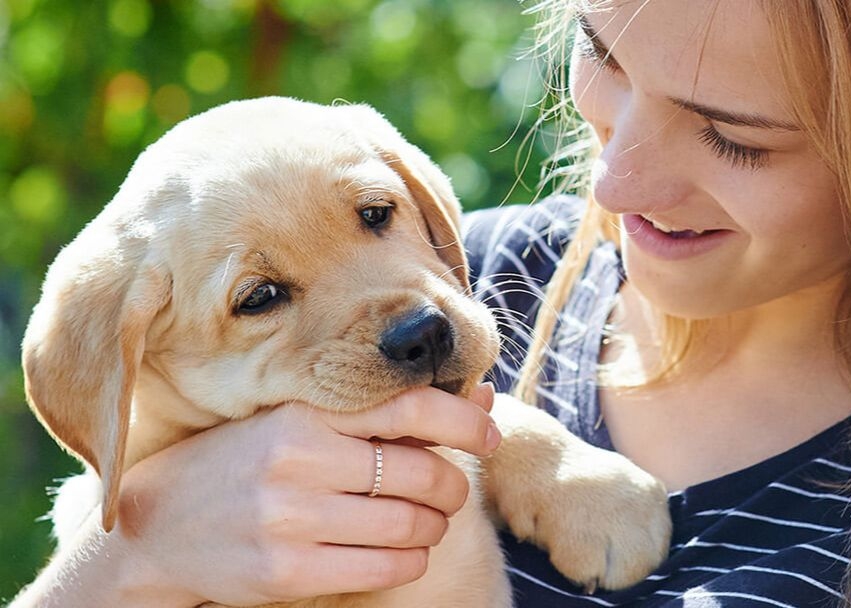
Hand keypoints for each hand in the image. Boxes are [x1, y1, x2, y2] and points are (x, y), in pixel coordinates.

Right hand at [15, 384, 498, 607]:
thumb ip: (387, 411)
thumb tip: (482, 398)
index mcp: (303, 410)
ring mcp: (288, 518)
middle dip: (453, 484)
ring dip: (435, 526)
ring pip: (411, 525)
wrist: (159, 525)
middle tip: (449, 488)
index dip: (463, 419)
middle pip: (421, 472)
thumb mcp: (304, 420)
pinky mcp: (285, 572)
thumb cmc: (248, 459)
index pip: (408, 405)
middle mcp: (296, 459)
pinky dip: (412, 561)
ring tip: (426, 520)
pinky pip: (386, 568)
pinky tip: (404, 552)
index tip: (487, 434)